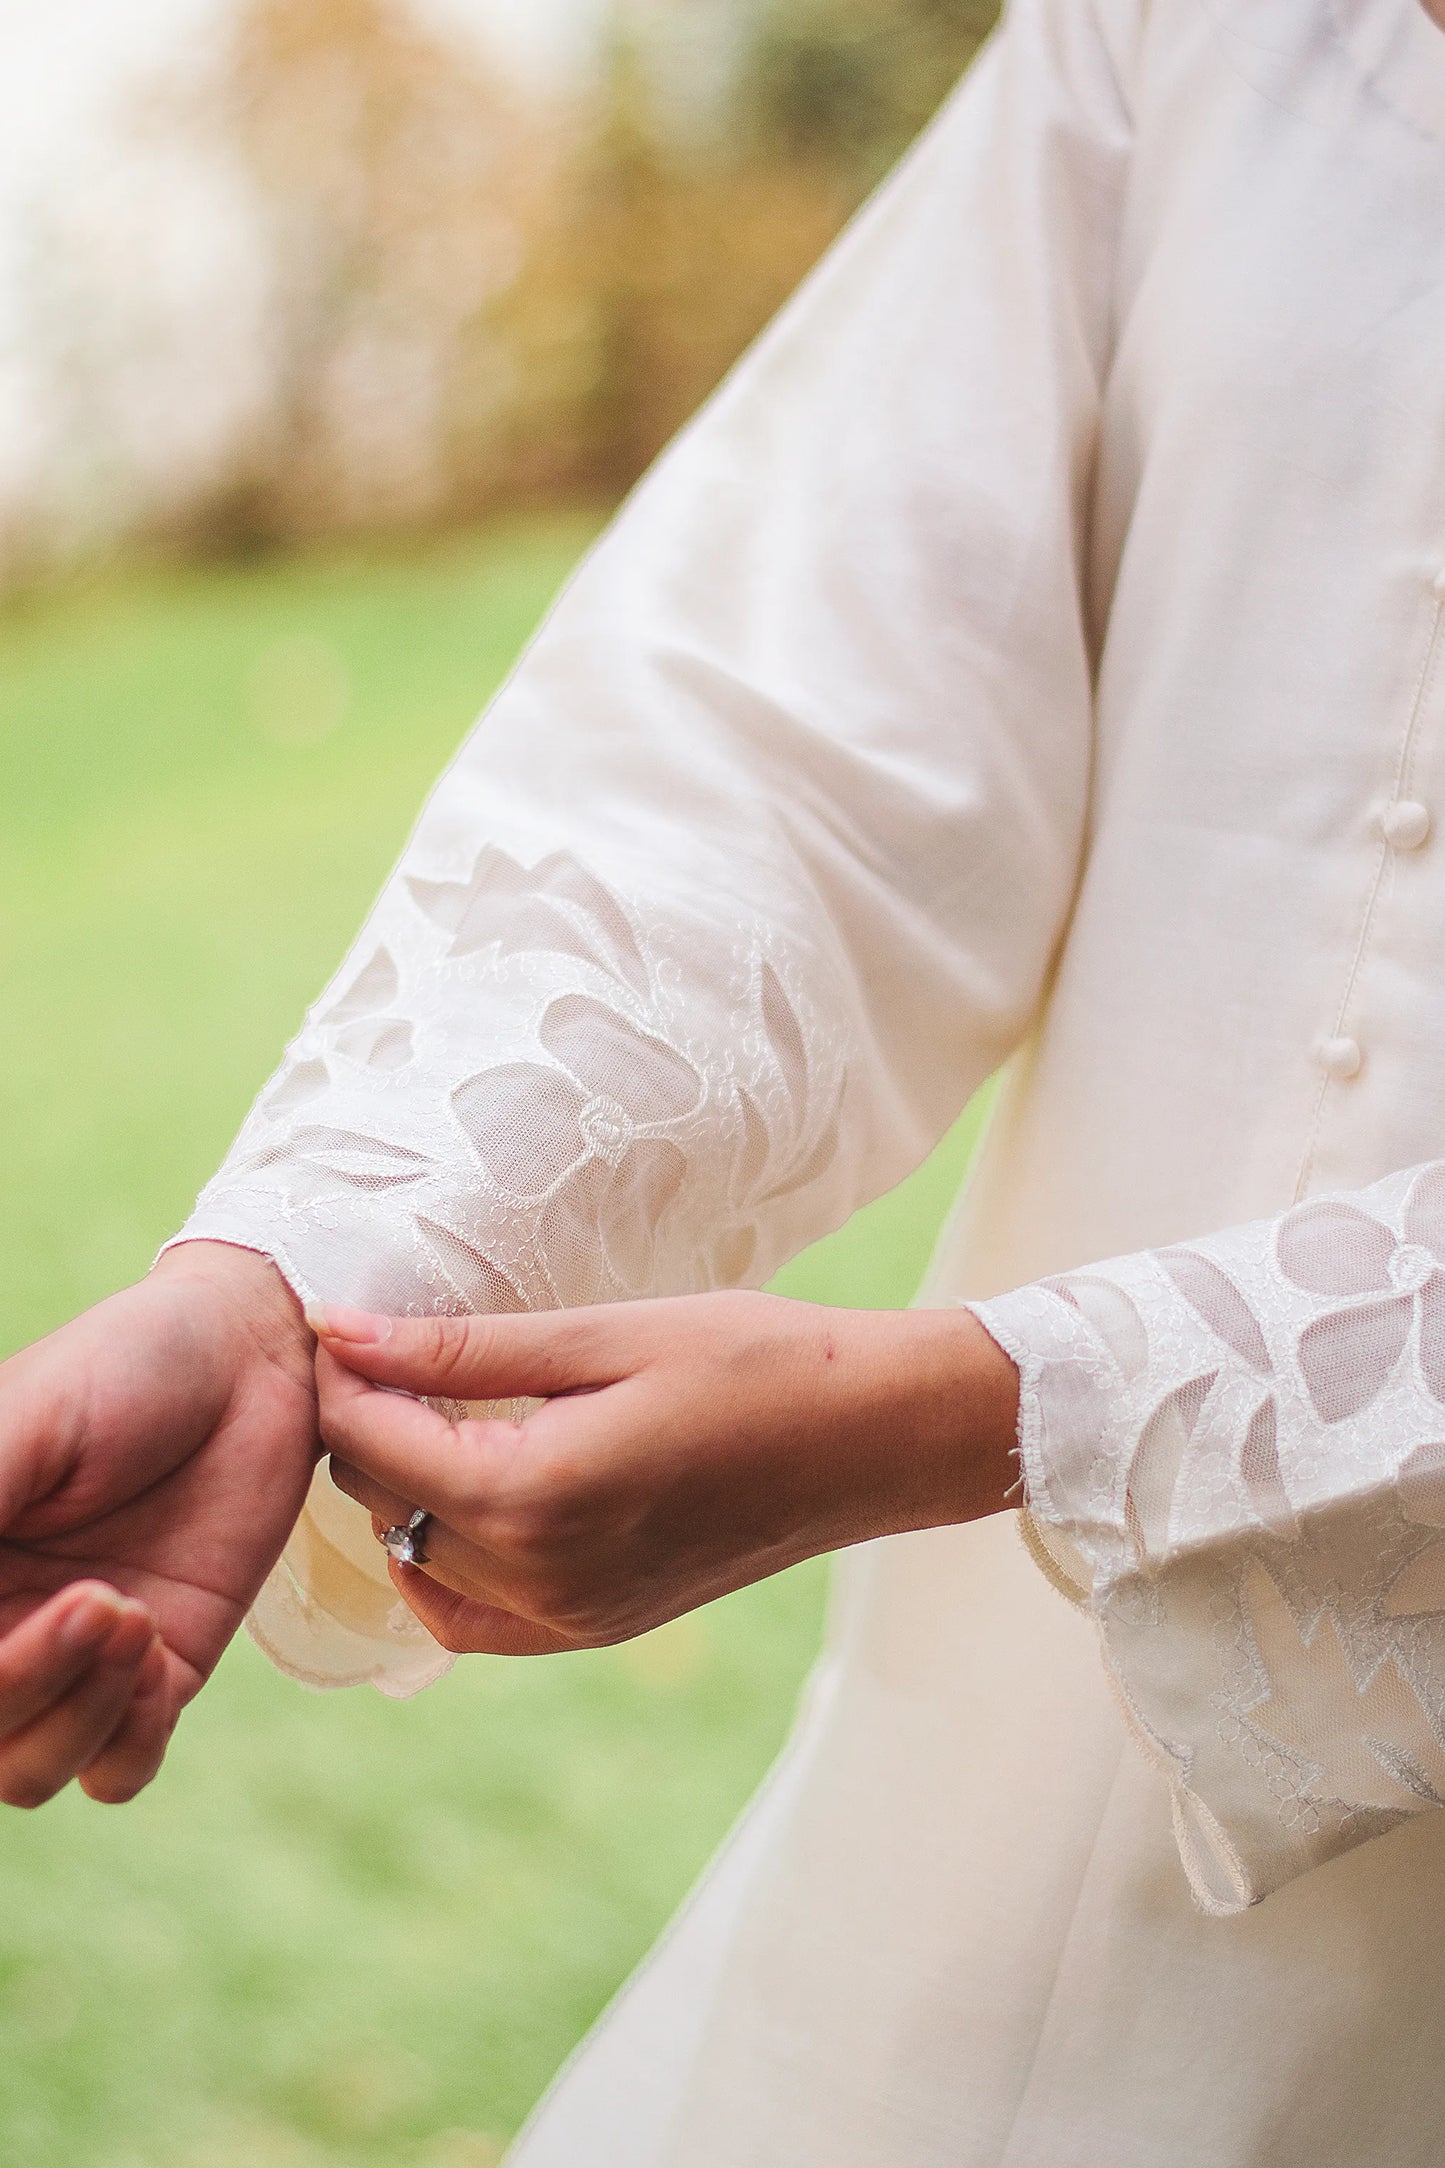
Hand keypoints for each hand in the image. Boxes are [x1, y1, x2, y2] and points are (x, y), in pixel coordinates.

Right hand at [0, 1242, 317, 1805]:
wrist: (250, 1358)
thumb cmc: (124, 1366)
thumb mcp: (22, 1422)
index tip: (16, 1602)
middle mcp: (0, 1621)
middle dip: (22, 1686)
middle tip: (99, 1600)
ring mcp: (74, 1658)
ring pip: (28, 1771)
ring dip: (77, 1715)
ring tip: (134, 1617)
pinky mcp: (161, 1670)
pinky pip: (119, 1767)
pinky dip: (129, 1736)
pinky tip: (161, 1653)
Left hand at [314, 1290, 1018, 1656]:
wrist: (873, 1439)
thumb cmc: (755, 1361)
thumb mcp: (605, 1335)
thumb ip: (463, 1349)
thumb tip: (340, 1333)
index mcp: (533, 1497)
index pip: (374, 1442)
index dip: (340, 1374)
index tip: (336, 1318)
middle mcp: (539, 1581)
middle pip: (384, 1504)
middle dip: (368, 1428)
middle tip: (393, 1351)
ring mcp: (569, 1620)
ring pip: (419, 1562)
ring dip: (406, 1490)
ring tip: (437, 1410)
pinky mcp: (596, 1631)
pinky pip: (474, 1616)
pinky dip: (448, 1559)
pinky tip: (477, 1491)